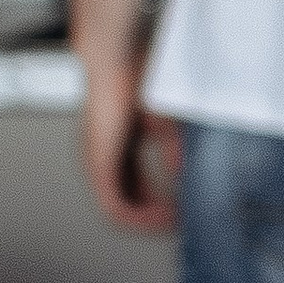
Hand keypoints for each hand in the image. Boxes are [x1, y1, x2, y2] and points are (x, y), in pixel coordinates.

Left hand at [80, 41, 180, 233]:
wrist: (113, 58)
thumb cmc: (134, 76)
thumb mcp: (164, 121)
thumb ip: (173, 150)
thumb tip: (185, 175)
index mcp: (118, 147)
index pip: (137, 186)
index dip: (159, 202)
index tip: (181, 209)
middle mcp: (104, 160)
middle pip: (127, 203)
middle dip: (155, 218)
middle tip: (179, 224)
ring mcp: (98, 164)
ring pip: (119, 211)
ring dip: (148, 222)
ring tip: (173, 224)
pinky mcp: (98, 165)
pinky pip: (115, 206)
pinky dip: (140, 216)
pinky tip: (162, 215)